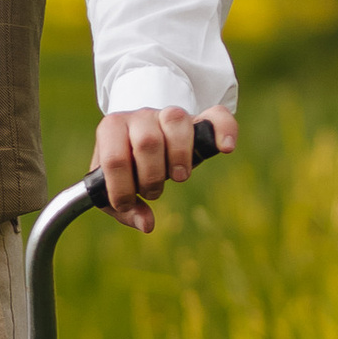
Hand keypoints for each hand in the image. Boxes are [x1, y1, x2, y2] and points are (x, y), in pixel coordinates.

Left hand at [91, 103, 237, 233]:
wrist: (138, 136)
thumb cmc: (125, 167)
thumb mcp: (113, 188)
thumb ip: (124, 209)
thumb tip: (147, 224)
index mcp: (111, 129)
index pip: (114, 159)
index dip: (121, 188)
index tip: (127, 203)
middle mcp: (140, 116)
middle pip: (147, 141)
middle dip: (151, 176)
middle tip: (153, 190)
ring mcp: (168, 114)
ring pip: (176, 121)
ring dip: (179, 157)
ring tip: (178, 176)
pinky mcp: (197, 118)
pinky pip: (216, 116)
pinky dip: (224, 130)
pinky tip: (226, 147)